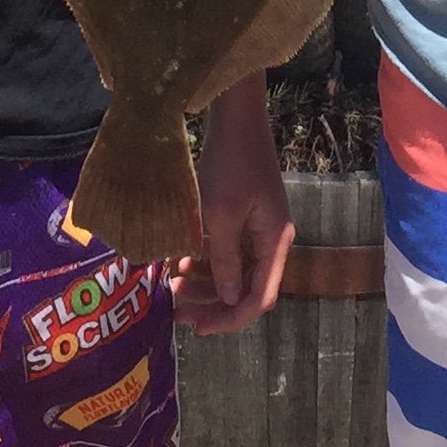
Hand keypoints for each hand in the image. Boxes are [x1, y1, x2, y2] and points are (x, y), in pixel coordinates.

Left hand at [170, 77, 291, 335]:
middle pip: (248, 288)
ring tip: (171, 285)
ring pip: (236, 271)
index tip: (198, 328)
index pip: (260, 298)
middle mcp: (273, 240)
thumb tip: (231, 300)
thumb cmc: (229, 165)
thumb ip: (225, 261)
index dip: (231, 318)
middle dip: (213, 303)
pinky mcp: (246, 215)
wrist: (236, 118)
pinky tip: (180, 261)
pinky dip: (207, 260)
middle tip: (177, 310)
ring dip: (206, 282)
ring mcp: (260, 227)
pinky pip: (229, 251)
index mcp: (275, 242)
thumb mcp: (222, 216)